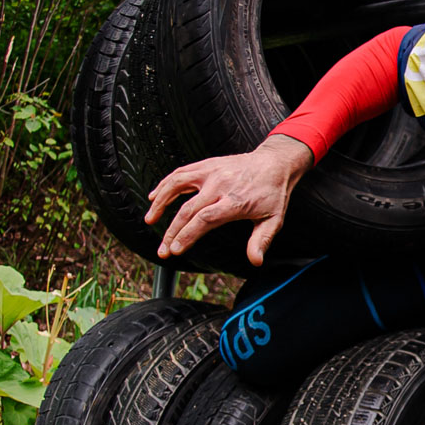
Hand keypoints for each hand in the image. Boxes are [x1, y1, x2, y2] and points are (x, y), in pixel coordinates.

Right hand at [145, 135, 312, 265]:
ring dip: (160, 202)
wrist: (276, 162)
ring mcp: (211, 172)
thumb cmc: (273, 193)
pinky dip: (164, 184)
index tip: (175, 250)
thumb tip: (255, 261)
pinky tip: (153, 197)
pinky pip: (180, 173)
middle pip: (188, 209)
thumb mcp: (273, 220)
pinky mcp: (207, 165)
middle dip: (172, 232)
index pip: (205, 219)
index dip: (188, 235)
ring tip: (149, 220)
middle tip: (163, 250)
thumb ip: (261, 240)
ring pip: (177, 185)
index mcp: (236, 201)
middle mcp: (220, 185)